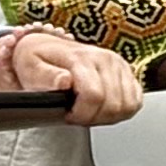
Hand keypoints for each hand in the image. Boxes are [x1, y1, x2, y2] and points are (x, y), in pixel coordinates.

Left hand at [0, 26, 143, 125]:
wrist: (48, 47)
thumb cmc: (38, 60)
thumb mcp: (30, 67)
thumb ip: (46, 77)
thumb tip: (64, 81)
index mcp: (82, 58)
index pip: (94, 95)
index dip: (81, 114)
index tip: (68, 115)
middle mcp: (106, 59)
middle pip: (113, 104)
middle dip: (93, 117)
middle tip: (76, 114)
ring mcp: (119, 65)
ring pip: (126, 105)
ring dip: (107, 116)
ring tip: (88, 110)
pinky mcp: (127, 72)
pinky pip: (135, 101)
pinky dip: (121, 110)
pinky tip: (103, 107)